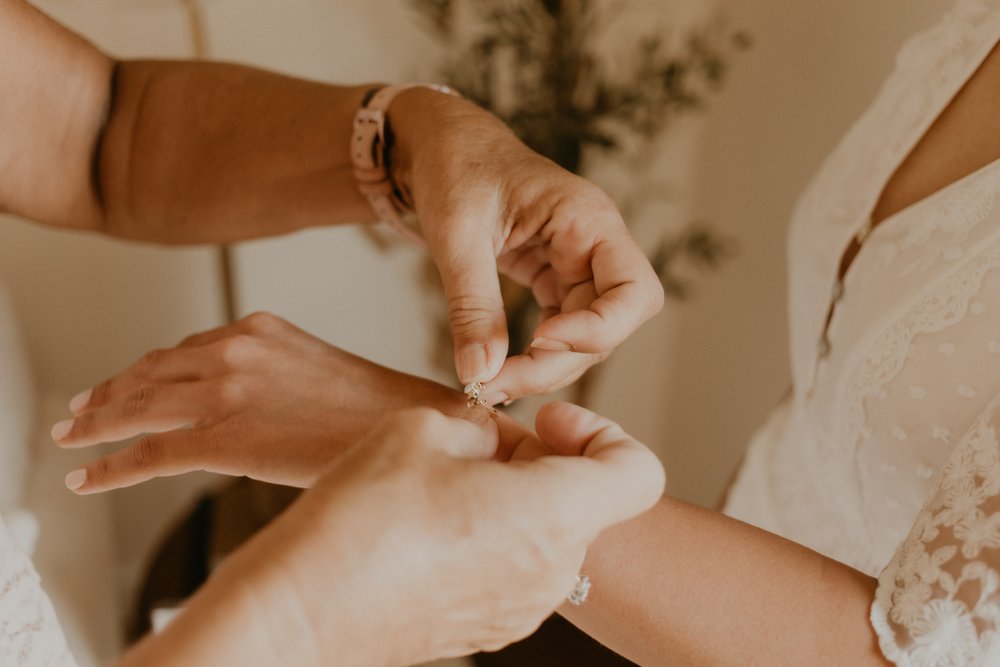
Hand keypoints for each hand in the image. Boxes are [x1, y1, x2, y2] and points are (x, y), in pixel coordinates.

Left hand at [51, 311, 470, 492]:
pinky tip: (89, 478)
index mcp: (257, 328)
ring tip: (73, 439)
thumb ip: (267, 374)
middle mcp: (233, 350)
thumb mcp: (313, 369)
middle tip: (81, 409)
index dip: (142, 370)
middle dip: (108, 393)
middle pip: (149, 373)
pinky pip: (148, 454)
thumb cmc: (373, 407)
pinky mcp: (221, 439)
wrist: (408, 425)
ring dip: (97, 426)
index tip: (122, 382)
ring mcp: (224, 393)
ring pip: (136, 409)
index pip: (182, 349)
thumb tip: (242, 405)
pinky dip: (110, 468)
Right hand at [126, 404, 663, 666]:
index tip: (549, 421)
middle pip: (587, 500)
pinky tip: (434, 524)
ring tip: (450, 482)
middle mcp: (551, 570)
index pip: (639, 471)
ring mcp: (521, 607)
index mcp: (553, 512)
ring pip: (549, 534)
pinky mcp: (489, 627)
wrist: (307, 608)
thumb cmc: (362, 522)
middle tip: (487, 445)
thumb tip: (493, 443)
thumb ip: (482, 430)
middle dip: (547, 461)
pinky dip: (495, 536)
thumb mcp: (423, 429)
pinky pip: (516, 568)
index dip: (602, 431)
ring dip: (519, 498)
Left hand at [392, 89, 663, 401]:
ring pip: (587, 336)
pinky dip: (534, 355)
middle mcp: (595, 244)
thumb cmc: (454, 167)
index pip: (634, 291)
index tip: (539, 342)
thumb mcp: (457, 235)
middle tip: (495, 384)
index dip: (598, 330)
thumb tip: (479, 373)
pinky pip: (561, 329)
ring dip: (545, 367)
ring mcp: (578, 264)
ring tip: (488, 382)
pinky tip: (498, 367)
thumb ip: (471, 306)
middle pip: (610, 326)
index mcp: (588, 219)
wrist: (441, 146)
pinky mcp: (555, 279)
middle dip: (559, 361)